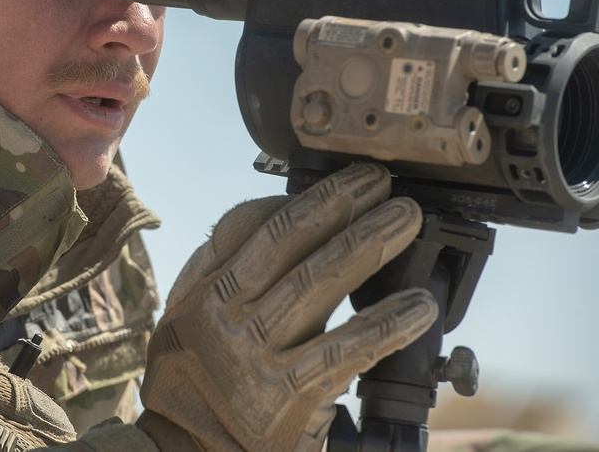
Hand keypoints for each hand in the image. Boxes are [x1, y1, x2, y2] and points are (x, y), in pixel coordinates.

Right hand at [136, 163, 438, 451]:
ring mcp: (256, 353)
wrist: (191, 451)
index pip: (252, 225)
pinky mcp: (289, 394)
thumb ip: (218, 266)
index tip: (346, 181)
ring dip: (369, 244)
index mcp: (204, 289)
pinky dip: (386, 323)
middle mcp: (225, 314)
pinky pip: (347, 349)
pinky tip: (418, 305)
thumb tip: (268, 211)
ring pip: (319, 283)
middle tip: (383, 181)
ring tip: (407, 218)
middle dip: (342, 204)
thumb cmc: (197, 377)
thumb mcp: (187, 315)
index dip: (304, 197)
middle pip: (290, 243)